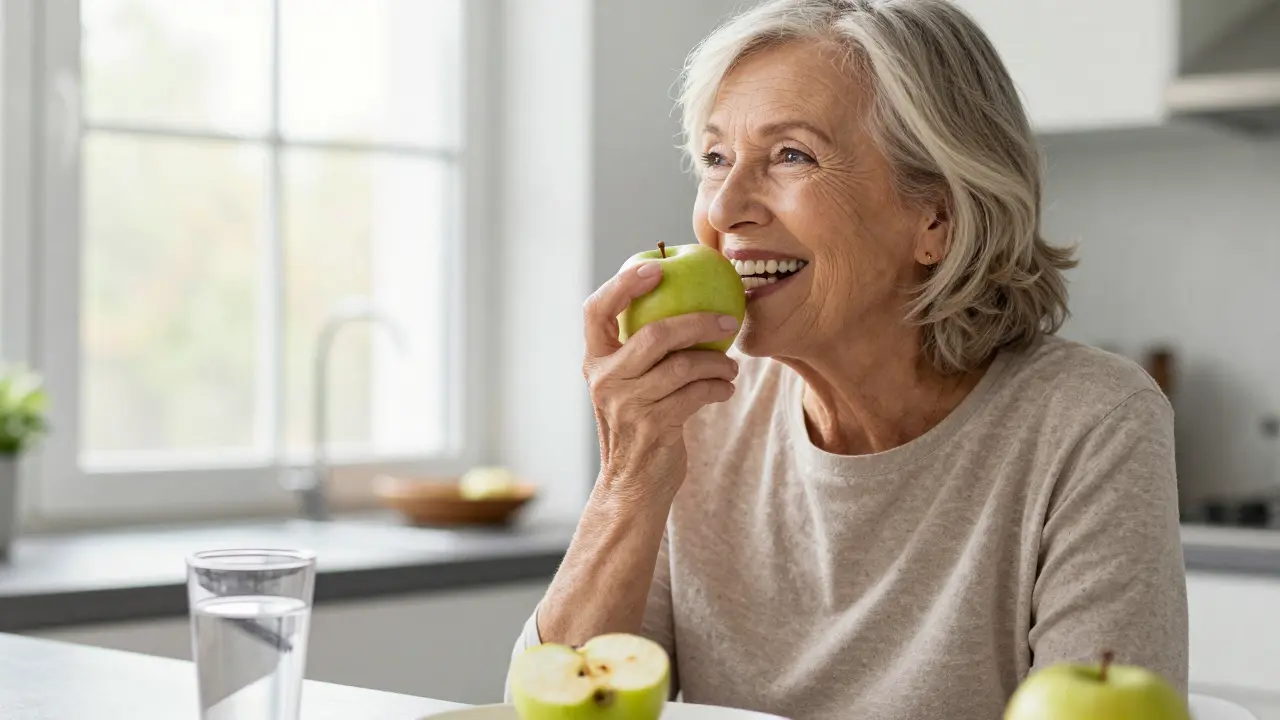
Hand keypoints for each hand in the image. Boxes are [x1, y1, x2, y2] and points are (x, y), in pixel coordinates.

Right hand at [582, 261, 740, 505]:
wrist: (632, 487)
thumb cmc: (637, 424)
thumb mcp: (626, 385)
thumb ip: (639, 351)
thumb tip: (682, 298)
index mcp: (595, 362)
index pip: (596, 311)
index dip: (623, 284)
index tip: (655, 267)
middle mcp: (605, 380)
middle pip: (653, 334)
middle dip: (698, 321)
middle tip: (728, 320)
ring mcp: (627, 405)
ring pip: (683, 366)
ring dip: (718, 361)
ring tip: (732, 365)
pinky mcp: (654, 426)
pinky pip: (697, 393)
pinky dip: (719, 386)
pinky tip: (726, 387)